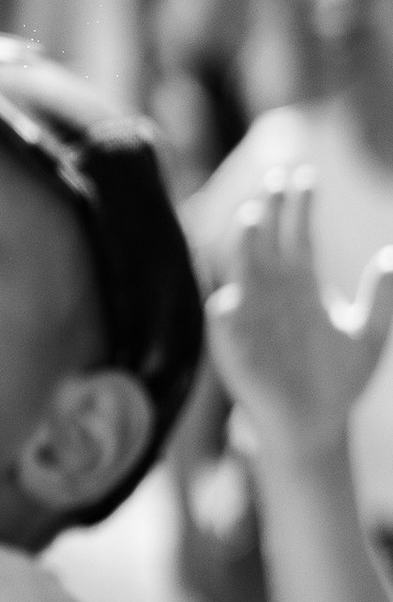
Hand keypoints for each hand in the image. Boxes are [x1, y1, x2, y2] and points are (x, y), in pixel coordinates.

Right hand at [209, 173, 392, 471]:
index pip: (298, 234)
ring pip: (242, 272)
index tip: (307, 177)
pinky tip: (229, 299)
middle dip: (270, 209)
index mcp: (301, 284)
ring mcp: (251, 316)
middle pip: (268, 239)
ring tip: (252, 220)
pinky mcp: (236, 348)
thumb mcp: (370, 335)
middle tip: (276, 179)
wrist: (316, 423)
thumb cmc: (339, 377)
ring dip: (244, 246)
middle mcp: (271, 292)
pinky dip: (226, 312)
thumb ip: (382, 297)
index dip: (301, 206)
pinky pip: (226, 326)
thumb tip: (391, 257)